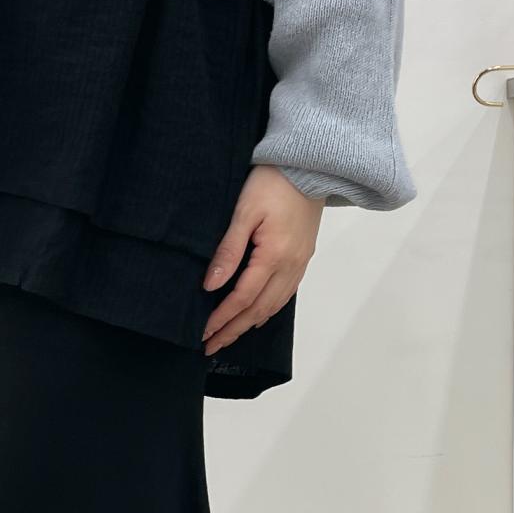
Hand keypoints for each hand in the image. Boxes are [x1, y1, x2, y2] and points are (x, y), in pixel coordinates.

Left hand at [202, 166, 322, 355]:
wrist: (310, 166)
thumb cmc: (273, 182)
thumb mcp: (244, 213)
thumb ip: (228, 250)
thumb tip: (211, 285)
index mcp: (274, 256)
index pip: (243, 298)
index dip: (222, 318)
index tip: (204, 332)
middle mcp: (291, 266)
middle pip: (259, 309)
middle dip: (234, 330)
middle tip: (211, 346)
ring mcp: (300, 264)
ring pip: (274, 305)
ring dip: (250, 324)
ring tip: (229, 336)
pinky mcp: (303, 258)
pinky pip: (285, 294)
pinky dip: (268, 310)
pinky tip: (256, 315)